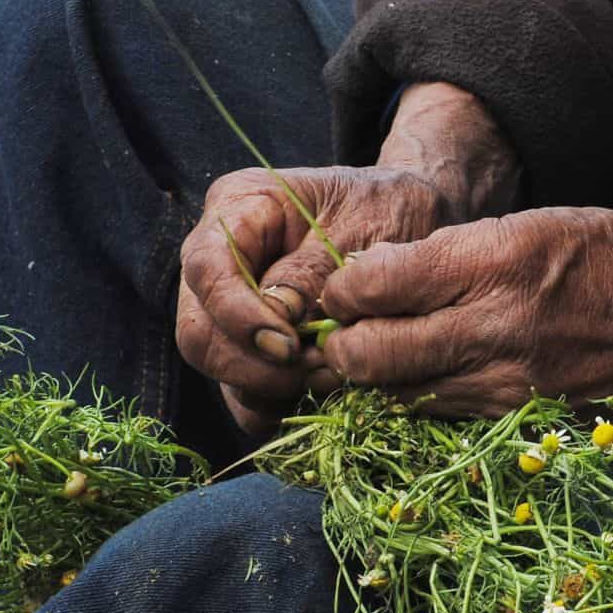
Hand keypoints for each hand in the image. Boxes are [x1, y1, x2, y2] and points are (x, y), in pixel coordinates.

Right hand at [176, 83, 519, 435]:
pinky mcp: (250, 348)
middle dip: (253, 365)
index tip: (290, 346)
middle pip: (198, 331)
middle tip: (317, 371)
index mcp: (239, 207)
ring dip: (269, 388)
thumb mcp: (363, 226)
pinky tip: (319, 391)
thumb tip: (280, 317)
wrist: (414, 221)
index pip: (206, 268)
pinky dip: (276, 405)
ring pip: (216, 368)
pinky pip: (242, 394)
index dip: (237, 316)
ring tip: (330, 376)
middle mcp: (220, 258)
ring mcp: (230, 307)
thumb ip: (315, 271)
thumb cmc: (388, 209)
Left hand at [316, 206, 612, 431]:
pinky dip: (410, 398)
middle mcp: (494, 328)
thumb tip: (377, 270)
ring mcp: (501, 383)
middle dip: (340, 344)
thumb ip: (455, 248)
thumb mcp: (536, 223)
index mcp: (499, 262)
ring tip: (367, 354)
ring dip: (370, 378)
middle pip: (373, 354)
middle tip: (339, 331)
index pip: (382, 284)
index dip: (345, 286)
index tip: (343, 284)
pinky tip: (411, 378)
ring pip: (396, 393)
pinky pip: (436, 413)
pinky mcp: (511, 420)